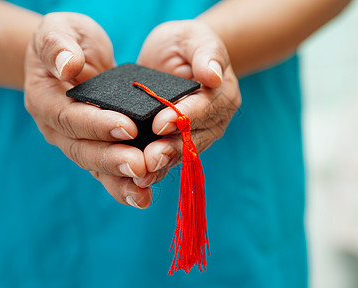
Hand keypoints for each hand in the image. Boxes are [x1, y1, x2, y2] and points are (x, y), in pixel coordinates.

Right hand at [24, 13, 151, 207]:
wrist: (73, 58)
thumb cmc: (68, 40)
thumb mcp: (60, 30)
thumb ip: (58, 45)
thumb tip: (68, 66)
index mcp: (45, 100)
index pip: (69, 117)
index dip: (97, 124)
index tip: (128, 127)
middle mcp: (58, 129)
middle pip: (83, 150)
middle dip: (112, 160)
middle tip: (140, 165)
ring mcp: (77, 142)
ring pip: (96, 167)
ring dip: (120, 181)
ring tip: (143, 192)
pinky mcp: (96, 149)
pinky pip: (108, 172)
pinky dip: (124, 187)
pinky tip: (144, 197)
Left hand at [135, 20, 240, 186]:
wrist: (176, 59)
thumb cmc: (186, 44)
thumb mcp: (195, 38)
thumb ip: (206, 53)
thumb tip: (213, 76)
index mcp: (221, 96)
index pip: (203, 109)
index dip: (183, 117)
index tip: (160, 123)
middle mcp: (212, 122)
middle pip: (193, 139)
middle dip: (170, 150)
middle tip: (149, 159)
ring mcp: (196, 137)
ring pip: (180, 155)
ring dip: (161, 166)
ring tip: (141, 175)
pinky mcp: (177, 145)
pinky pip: (168, 160)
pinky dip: (153, 171)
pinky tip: (135, 179)